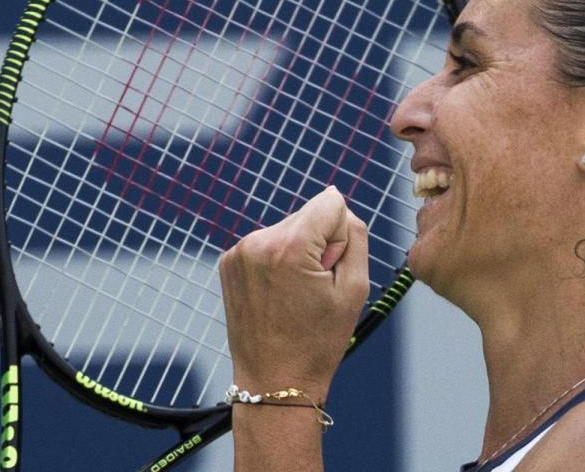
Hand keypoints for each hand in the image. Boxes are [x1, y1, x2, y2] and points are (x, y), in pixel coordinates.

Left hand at [220, 186, 369, 397]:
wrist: (274, 381)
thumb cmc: (318, 340)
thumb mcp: (356, 287)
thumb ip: (355, 235)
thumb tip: (338, 206)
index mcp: (289, 246)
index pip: (332, 202)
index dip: (341, 236)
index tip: (329, 270)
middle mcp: (257, 241)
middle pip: (310, 214)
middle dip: (319, 243)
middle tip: (313, 289)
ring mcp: (238, 251)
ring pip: (290, 228)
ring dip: (299, 253)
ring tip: (295, 296)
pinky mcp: (228, 262)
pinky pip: (269, 243)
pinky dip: (279, 261)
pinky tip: (278, 295)